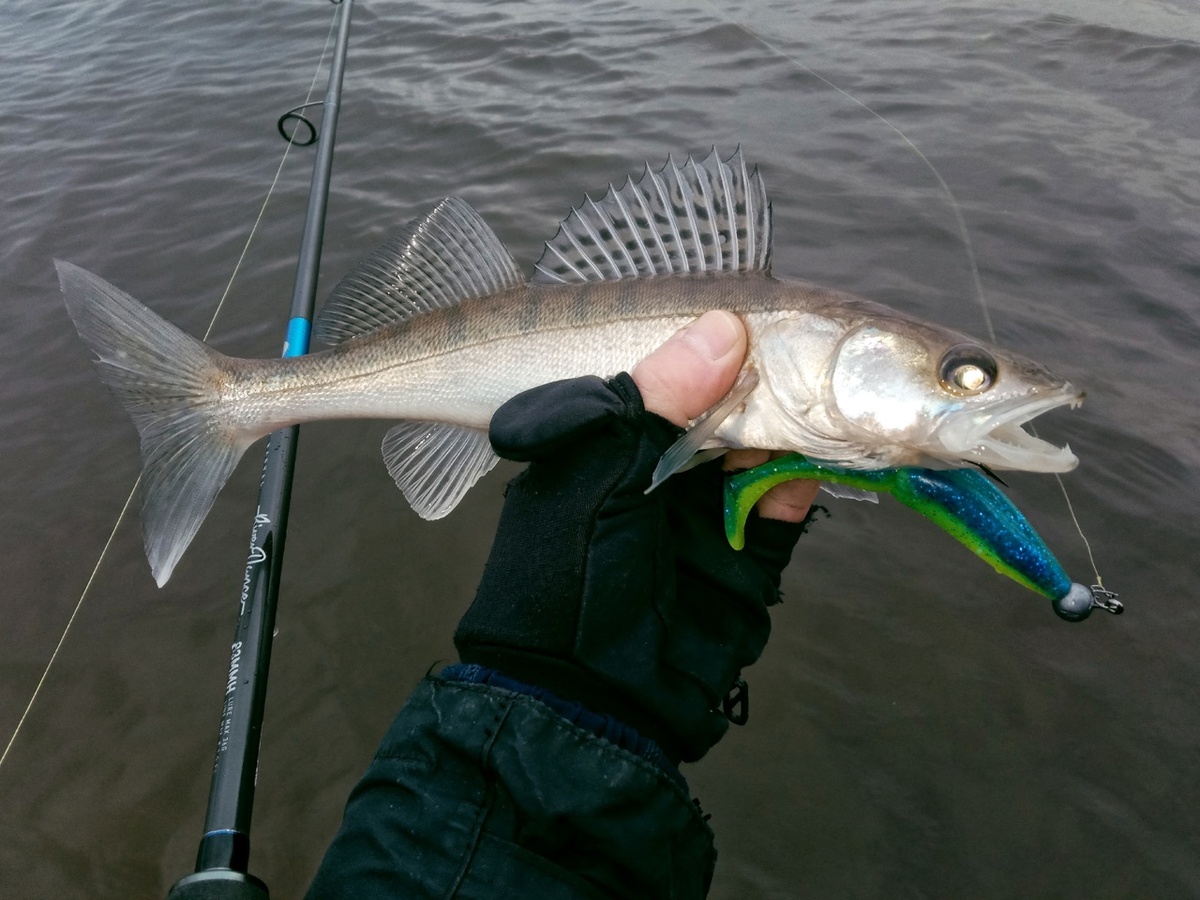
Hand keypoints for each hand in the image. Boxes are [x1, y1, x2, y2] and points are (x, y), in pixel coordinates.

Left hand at [455, 312, 821, 762]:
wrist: (582, 705)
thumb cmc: (563, 579)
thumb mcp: (594, 477)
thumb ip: (654, 404)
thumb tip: (725, 327)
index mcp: (611, 441)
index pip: (672, 376)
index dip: (715, 349)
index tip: (756, 316)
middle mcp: (660, 472)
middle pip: (727, 408)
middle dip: (765, 384)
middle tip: (803, 358)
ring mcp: (704, 516)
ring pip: (764, 452)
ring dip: (793, 429)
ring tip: (821, 402)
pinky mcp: (746, 562)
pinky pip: (783, 509)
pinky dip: (799, 484)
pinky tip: (809, 465)